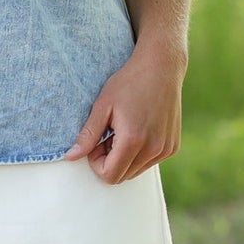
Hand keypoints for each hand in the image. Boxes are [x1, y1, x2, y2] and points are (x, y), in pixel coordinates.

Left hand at [63, 42, 184, 182]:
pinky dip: (140, 153)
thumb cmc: (129, 82)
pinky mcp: (172, 147)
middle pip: (123, 176)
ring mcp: (165, 149)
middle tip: (109, 135)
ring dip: (125, 158)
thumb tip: (71, 157)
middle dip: (110, 161)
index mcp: (133, 140)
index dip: (97, 163)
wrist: (161, 67)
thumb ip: (88, 135)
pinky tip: (139, 130)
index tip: (97, 142)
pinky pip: (150, 162)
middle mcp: (153, 149)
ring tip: (123, 131)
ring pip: (136, 171)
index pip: (110, 176)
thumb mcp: (103, 106)